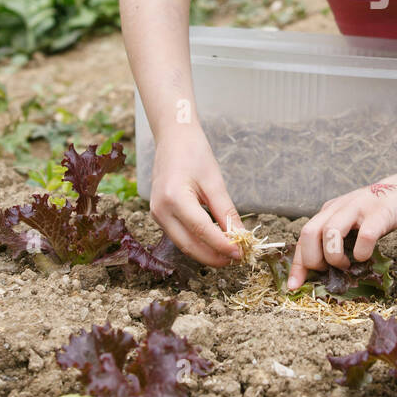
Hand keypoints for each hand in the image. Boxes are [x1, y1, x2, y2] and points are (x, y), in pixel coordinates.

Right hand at [149, 126, 242, 266]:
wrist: (173, 137)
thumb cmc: (194, 153)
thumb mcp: (214, 182)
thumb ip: (226, 211)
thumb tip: (240, 236)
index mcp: (174, 198)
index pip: (201, 231)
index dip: (222, 246)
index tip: (240, 253)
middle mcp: (160, 210)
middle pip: (189, 245)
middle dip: (214, 256)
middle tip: (236, 258)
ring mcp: (156, 214)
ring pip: (183, 244)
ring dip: (206, 252)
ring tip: (228, 254)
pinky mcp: (158, 215)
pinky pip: (179, 235)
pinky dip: (197, 242)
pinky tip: (214, 242)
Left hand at [287, 171, 396, 289]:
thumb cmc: (381, 212)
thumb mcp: (353, 222)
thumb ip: (339, 238)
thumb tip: (325, 270)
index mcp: (330, 211)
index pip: (304, 237)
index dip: (297, 264)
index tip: (293, 287)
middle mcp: (339, 207)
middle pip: (309, 232)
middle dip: (312, 260)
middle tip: (327, 271)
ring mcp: (359, 208)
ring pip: (331, 232)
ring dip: (335, 257)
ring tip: (347, 265)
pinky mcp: (380, 214)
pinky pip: (364, 235)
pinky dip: (362, 252)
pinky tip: (365, 257)